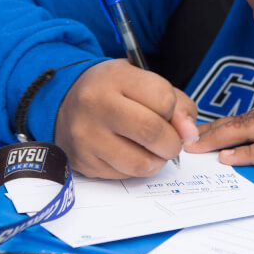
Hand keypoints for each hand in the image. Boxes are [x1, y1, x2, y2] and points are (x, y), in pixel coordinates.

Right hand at [54, 59, 199, 178]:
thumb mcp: (142, 80)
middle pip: (153, 133)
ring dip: (157, 160)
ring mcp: (87, 137)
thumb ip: (176, 103)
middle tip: (171, 141)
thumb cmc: (112, 90)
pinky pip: (125, 175)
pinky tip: (131, 153)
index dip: (175, 112)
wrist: (64, 100)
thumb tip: (189, 134)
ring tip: (152, 149)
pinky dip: (137, 168)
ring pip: (142, 163)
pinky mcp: (84, 162)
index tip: (170, 114)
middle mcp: (96, 106)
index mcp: (115, 78)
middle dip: (173, 142)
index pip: (163, 99)